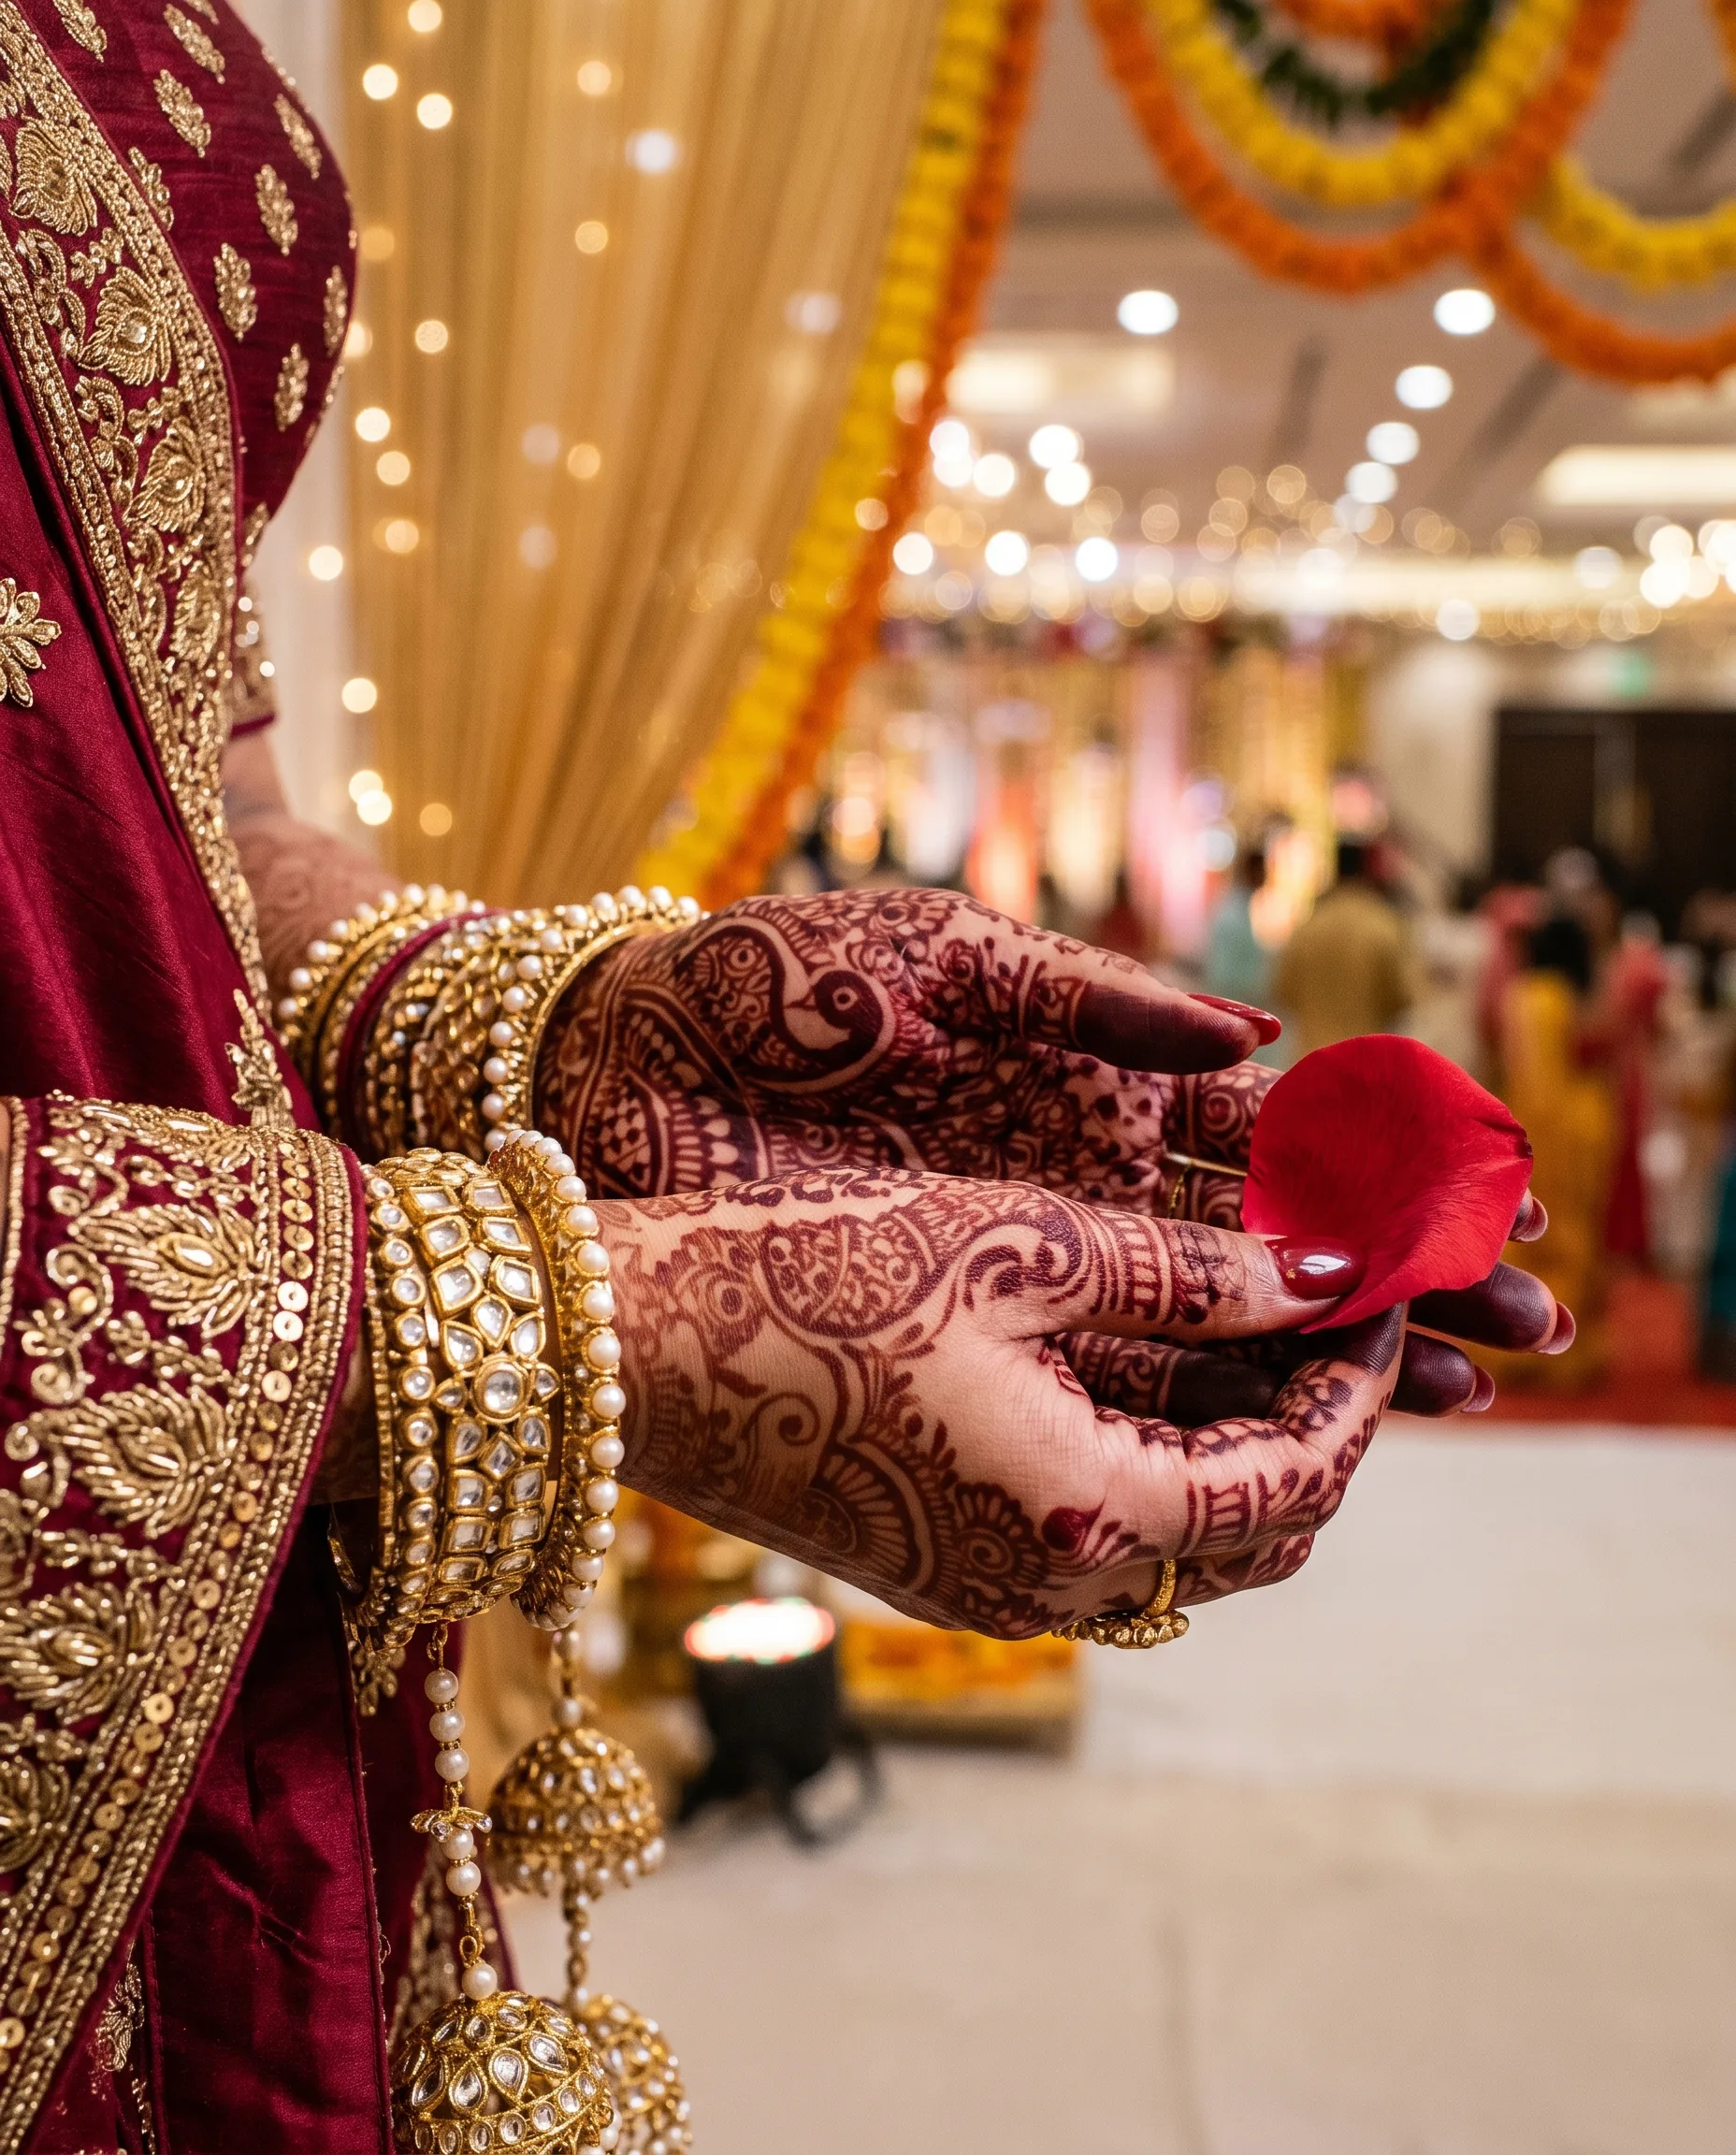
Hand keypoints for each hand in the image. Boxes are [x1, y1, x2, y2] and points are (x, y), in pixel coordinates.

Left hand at [540, 886, 1567, 1415]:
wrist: (607, 1061)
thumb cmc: (759, 981)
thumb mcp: (933, 953)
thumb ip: (1086, 995)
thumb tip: (1254, 1039)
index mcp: (1082, 1067)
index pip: (1270, 1123)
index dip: (1382, 1157)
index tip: (1496, 1194)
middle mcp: (1075, 1170)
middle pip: (1275, 1232)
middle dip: (1399, 1272)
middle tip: (1527, 1327)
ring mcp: (1018, 1252)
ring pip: (1212, 1319)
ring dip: (1335, 1354)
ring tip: (1461, 1396)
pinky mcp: (950, 1315)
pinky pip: (1096, 1370)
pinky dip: (1200, 1402)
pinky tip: (1292, 1435)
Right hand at [599, 1169, 1400, 1634]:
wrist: (621, 1352)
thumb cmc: (802, 1276)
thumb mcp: (1013, 1248)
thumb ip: (1188, 1273)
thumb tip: (1322, 1270)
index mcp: (1083, 1518)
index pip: (1297, 1479)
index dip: (1360, 1378)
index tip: (1373, 1279)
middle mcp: (1048, 1592)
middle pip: (1258, 1538)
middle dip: (1316, 1423)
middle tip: (1322, 1303)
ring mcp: (990, 1595)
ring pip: (1187, 1554)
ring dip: (1241, 1452)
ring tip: (1246, 1322)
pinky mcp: (944, 1572)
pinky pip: (1103, 1543)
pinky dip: (1158, 1470)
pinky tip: (1143, 1363)